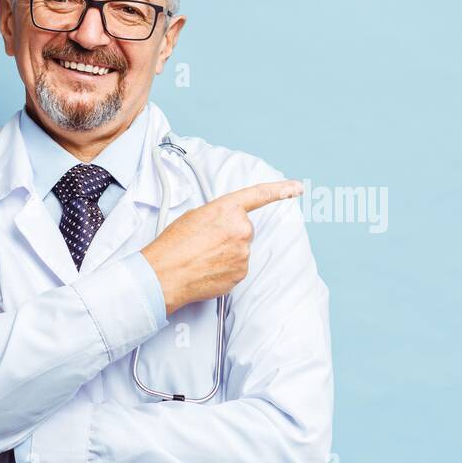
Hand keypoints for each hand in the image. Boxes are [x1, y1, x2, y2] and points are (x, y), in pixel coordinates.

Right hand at [141, 180, 302, 315]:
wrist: (165, 274)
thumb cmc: (174, 245)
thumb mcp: (195, 216)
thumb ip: (219, 215)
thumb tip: (225, 223)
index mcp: (227, 209)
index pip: (260, 195)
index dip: (281, 190)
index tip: (296, 188)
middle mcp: (241, 229)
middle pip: (244, 229)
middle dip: (229, 235)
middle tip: (206, 242)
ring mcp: (244, 252)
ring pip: (241, 250)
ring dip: (226, 252)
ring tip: (203, 256)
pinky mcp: (242, 272)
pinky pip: (238, 267)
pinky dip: (225, 268)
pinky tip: (208, 268)